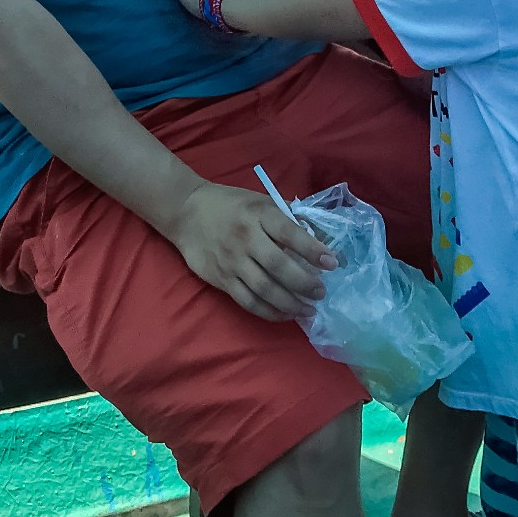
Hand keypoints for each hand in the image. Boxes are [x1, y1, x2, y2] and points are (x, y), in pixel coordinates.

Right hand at [169, 181, 338, 319]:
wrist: (186, 212)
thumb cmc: (231, 205)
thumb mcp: (261, 202)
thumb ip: (287, 218)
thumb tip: (318, 237)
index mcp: (259, 215)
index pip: (289, 234)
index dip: (312, 250)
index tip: (331, 263)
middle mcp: (246, 239)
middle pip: (279, 266)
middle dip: (305, 283)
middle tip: (321, 292)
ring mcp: (232, 262)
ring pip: (265, 289)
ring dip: (290, 303)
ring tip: (308, 309)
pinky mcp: (222, 280)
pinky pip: (248, 302)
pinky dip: (270, 312)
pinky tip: (286, 314)